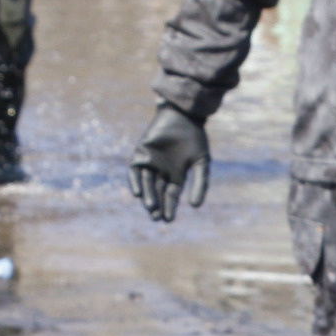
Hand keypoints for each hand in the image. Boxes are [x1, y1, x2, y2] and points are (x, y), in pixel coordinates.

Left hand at [128, 105, 210, 221]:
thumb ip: (200, 185)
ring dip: (147, 196)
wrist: (184, 116)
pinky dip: (135, 182)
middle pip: (157, 192)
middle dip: (156, 205)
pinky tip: (138, 193)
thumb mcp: (201, 163)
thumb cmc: (195, 138)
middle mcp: (162, 171)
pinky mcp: (140, 153)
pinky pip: (134, 171)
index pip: (170, 195)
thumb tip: (195, 207)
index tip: (168, 220)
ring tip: (151, 207)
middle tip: (156, 218)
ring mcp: (150, 162)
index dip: (169, 208)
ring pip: (146, 184)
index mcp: (176, 174)